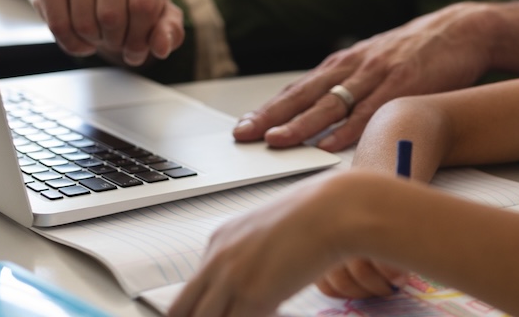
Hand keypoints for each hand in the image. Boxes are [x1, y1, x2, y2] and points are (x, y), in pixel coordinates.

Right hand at [36, 0, 184, 66]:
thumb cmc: (141, 4)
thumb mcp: (164, 19)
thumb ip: (170, 32)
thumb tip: (160, 47)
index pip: (143, 6)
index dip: (141, 38)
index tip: (140, 47)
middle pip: (111, 16)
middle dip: (118, 42)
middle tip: (121, 42)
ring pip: (83, 23)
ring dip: (95, 42)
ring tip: (104, 36)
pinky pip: (57, 24)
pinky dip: (71, 43)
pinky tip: (83, 39)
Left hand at [169, 171, 394, 316]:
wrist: (336, 210)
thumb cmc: (316, 216)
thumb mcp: (270, 231)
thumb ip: (252, 256)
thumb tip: (256, 280)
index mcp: (219, 240)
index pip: (191, 289)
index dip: (202, 308)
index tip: (220, 313)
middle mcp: (217, 258)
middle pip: (182, 310)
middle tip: (228, 316)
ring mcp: (232, 278)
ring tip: (257, 314)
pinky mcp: (253, 296)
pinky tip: (273, 315)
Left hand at [232, 3, 494, 150]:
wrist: (462, 29)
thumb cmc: (420, 51)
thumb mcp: (378, 63)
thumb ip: (354, 87)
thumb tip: (326, 117)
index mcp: (346, 64)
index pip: (299, 89)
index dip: (269, 109)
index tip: (243, 127)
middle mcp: (355, 67)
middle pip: (305, 95)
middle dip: (271, 117)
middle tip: (244, 135)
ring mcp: (377, 75)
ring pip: (332, 104)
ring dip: (302, 124)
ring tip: (276, 141)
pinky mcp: (403, 84)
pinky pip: (370, 112)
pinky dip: (348, 130)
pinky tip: (330, 144)